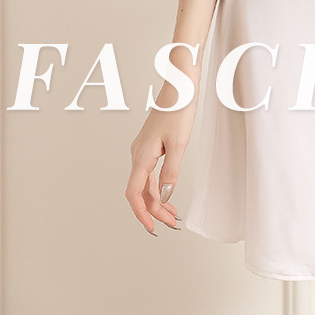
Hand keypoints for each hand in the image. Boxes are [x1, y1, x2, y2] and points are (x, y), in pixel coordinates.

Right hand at [125, 95, 196, 236]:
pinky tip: (168, 194)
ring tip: (172, 214)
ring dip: (157, 201)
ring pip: (145, 183)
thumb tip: (164, 196)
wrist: (179, 86)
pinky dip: (158, 187)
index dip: (142, 213)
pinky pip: (149, 173)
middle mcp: (138, 154)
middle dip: (154, 210)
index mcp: (141, 155)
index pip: (134, 193)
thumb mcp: (179, 144)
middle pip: (140, 191)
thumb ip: (170, 172)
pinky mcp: (150, 146)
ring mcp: (143, 150)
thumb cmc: (179, 110)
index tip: (152, 228)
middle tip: (171, 224)